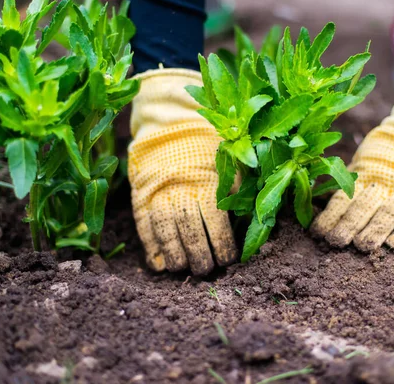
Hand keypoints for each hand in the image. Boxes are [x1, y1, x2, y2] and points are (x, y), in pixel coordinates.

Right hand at [128, 69, 237, 274]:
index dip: (223, 247)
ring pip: (166, 234)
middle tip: (207, 269)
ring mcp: (157, 194)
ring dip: (176, 257)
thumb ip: (239, 192)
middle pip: (190, 233)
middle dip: (200, 257)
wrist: (172, 123)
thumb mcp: (232, 164)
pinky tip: (160, 264)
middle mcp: (181, 191)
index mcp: (207, 183)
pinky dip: (151, 248)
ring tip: (184, 268)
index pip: (216, 225)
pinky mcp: (140, 197)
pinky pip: (144, 228)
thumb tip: (253, 224)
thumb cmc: (210, 147)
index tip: (229, 260)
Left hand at [311, 75, 393, 252]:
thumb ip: (348, 182)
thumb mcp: (363, 163)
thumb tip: (321, 202)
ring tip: (363, 246)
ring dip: (374, 231)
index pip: (341, 200)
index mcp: (362, 178)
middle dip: (349, 225)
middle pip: (362, 208)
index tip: (318, 233)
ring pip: (386, 214)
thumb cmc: (386, 156)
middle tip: (337, 241)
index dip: (330, 217)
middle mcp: (381, 186)